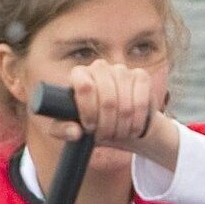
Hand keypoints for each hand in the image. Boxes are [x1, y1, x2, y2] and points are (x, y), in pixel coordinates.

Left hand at [53, 60, 177, 164]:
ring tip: (116, 134)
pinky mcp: (141, 77)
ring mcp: (122, 70)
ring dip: (122, 127)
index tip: (90, 128)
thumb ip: (63, 130)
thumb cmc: (90, 124)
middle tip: (105, 136)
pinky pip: (141, 103)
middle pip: (107, 100)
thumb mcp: (70, 129)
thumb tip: (75, 132)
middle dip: (107, 125)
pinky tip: (132, 130)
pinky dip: (137, 122)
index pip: (85, 88)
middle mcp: (100, 67)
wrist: (117, 124)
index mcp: (78, 74)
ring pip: (125, 105)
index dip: (89, 112)